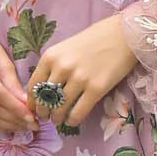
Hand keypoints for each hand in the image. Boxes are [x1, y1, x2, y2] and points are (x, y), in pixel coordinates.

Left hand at [26, 14, 136, 128]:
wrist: (124, 35)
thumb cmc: (95, 39)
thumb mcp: (66, 48)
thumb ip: (54, 66)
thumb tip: (44, 89)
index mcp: (51, 56)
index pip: (33, 86)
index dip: (32, 102)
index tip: (35, 108)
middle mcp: (62, 68)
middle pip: (45, 99)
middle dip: (44, 112)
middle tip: (47, 116)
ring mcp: (80, 79)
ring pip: (60, 108)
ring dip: (57, 118)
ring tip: (59, 119)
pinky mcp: (96, 89)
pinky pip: (78, 112)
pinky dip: (73, 120)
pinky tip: (73, 120)